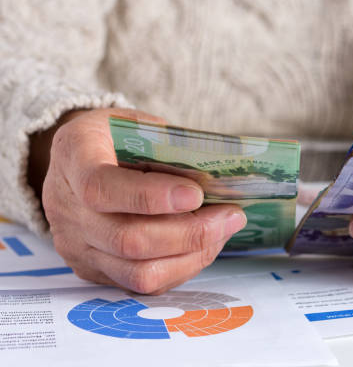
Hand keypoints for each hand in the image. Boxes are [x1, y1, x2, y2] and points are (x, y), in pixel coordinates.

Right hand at [40, 108, 246, 293]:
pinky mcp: (92, 270)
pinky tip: (204, 245)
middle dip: (191, 232)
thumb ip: (168, 147)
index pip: (101, 188)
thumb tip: (216, 179)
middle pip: (127, 239)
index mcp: (74, 156)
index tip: (196, 194)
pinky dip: (182, 268)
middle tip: (232, 215)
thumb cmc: (118, 135)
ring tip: (224, 230)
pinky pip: (142, 284)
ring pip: (138, 271)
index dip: (150, 197)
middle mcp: (66, 207)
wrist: (82, 156)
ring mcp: (76, 245)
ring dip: (193, 255)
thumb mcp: (138, 123)